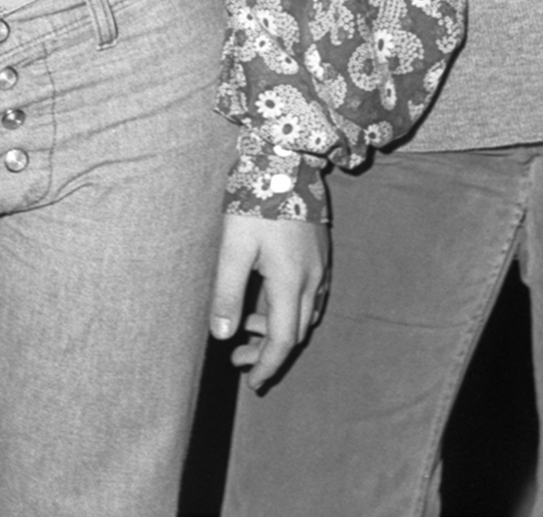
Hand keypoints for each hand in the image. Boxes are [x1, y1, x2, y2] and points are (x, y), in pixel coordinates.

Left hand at [209, 214, 328, 388]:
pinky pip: (312, 295)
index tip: (252, 383)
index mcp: (291, 282)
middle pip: (296, 332)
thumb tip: (221, 336)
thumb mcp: (233, 247)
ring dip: (280, 329)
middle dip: (269, 351)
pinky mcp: (321, 251)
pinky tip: (270, 299)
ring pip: (306, 314)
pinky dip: (291, 309)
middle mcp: (313, 278)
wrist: (287, 159)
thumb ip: (227, 293)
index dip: (268, 366)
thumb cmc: (256, 201)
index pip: (283, 340)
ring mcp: (321, 265)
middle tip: (237, 358)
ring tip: (248, 326)